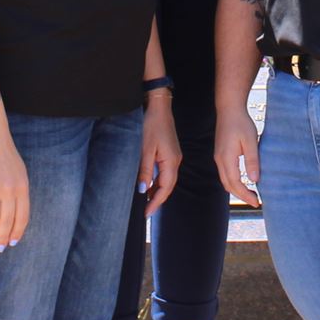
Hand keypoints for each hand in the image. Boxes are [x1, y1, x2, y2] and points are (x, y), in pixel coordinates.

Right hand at [0, 123, 30, 250]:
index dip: (17, 232)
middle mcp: (10, 190)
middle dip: (2, 238)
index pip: (22, 216)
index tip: (12, 242)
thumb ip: (17, 190)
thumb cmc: (4, 152)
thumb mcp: (19, 172)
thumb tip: (13, 212)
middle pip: (7, 221)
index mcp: (22, 187)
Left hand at [139, 96, 180, 211]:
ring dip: (158, 191)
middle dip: (157, 199)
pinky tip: (150, 184)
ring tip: (146, 201)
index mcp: (171, 162)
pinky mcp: (170, 152)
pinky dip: (158, 181)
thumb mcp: (145, 149)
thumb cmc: (151, 124)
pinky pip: (165, 172)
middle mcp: (175, 161)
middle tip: (145, 211)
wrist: (158, 106)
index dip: (155, 202)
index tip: (146, 213)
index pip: (165, 188)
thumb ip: (145, 171)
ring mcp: (174, 156)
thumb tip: (144, 190)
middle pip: (168, 186)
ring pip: (167, 180)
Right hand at [214, 109, 261, 206]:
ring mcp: (218, 157)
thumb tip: (254, 180)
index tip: (256, 201)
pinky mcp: (220, 154)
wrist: (229, 109)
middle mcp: (219, 160)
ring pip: (225, 181)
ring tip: (251, 194)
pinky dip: (233, 182)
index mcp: (226, 158)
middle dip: (241, 196)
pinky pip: (225, 174)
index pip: (235, 183)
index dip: (245, 194)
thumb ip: (252, 160)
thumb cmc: (241, 123)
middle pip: (228, 185)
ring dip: (237, 190)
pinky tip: (243, 182)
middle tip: (255, 201)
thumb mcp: (251, 141)